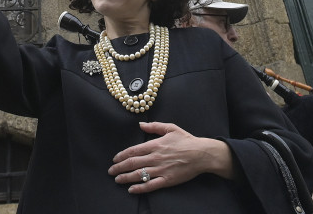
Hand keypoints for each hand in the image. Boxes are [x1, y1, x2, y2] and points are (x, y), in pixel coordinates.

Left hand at [108, 121, 232, 192]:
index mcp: (155, 145)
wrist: (201, 154)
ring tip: (117, 180)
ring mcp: (161, 170)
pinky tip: (131, 189)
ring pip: (139, 175)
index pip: (133, 151)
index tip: (115, 159)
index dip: (122, 155)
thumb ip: (154, 126)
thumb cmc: (186, 140)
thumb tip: (140, 124)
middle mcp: (155, 157)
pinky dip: (139, 188)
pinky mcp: (167, 180)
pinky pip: (150, 185)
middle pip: (132, 163)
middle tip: (111, 171)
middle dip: (119, 168)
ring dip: (125, 178)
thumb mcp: (171, 128)